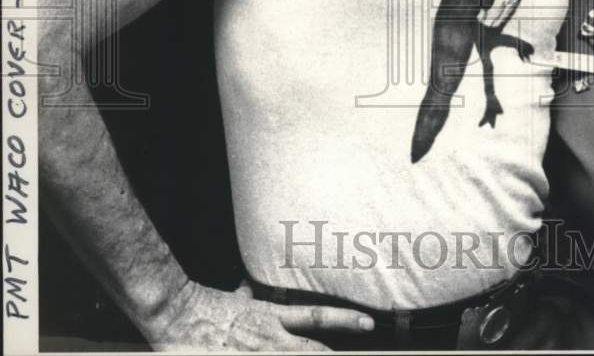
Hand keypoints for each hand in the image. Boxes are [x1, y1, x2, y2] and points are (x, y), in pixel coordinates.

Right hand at [143, 279, 375, 350]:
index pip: (317, 316)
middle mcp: (271, 338)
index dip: (345, 320)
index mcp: (272, 317)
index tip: (369, 323)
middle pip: (314, 351)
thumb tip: (249, 291)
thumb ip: (248, 298)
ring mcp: (257, 354)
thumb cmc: (204, 307)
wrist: (177, 313)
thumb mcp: (234, 299)